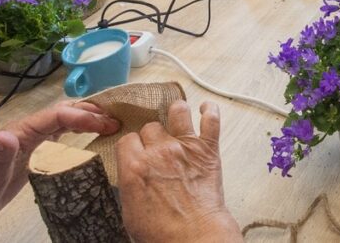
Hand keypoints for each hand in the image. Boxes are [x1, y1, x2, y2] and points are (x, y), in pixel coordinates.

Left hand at [0, 102, 118, 241]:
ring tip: (110, 123)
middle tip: (116, 120)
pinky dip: (77, 129)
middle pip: (63, 112)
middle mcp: (27, 131)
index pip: (56, 116)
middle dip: (90, 112)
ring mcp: (31, 140)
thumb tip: (9, 134)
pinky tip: (89, 133)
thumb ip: (0, 155)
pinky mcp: (33, 151)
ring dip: (86, 118)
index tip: (104, 123)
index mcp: (19, 132)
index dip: (81, 116)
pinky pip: (60, 133)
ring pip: (63, 120)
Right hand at [117, 101, 240, 242]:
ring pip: (178, 112)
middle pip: (151, 126)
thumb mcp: (130, 211)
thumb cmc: (162, 233)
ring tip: (179, 118)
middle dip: (154, 135)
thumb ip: (129, 184)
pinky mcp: (208, 149)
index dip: (133, 145)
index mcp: (134, 167)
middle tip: (159, 147)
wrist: (194, 236)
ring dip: (178, 113)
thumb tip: (131, 174)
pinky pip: (211, 120)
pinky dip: (209, 111)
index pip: (128, 139)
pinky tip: (206, 109)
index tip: (137, 150)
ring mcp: (185, 147)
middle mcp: (159, 151)